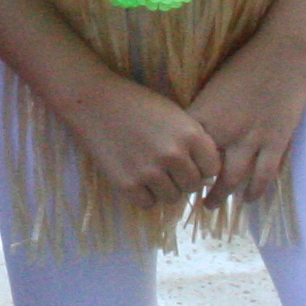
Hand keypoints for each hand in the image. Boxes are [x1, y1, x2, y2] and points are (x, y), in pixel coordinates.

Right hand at [41, 69, 219, 215]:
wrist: (93, 101)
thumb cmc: (136, 103)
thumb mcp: (174, 114)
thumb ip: (193, 140)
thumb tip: (206, 172)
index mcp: (190, 134)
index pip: (212, 169)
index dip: (202, 167)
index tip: (190, 162)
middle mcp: (174, 155)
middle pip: (193, 186)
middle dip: (183, 179)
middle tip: (167, 168)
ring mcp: (150, 172)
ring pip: (172, 198)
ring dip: (164, 188)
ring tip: (150, 171)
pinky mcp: (127, 184)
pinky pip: (147, 203)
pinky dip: (143, 195)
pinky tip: (135, 177)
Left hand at [187, 36, 305, 214]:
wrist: (282, 55)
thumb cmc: (244, 65)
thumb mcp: (212, 88)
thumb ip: (201, 112)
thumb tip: (186, 132)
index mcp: (204, 115)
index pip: (181, 151)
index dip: (174, 166)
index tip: (169, 174)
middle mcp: (223, 131)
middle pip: (201, 170)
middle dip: (192, 186)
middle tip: (184, 195)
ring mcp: (251, 140)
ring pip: (230, 180)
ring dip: (219, 196)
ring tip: (210, 205)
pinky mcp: (275, 143)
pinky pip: (263, 176)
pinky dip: (254, 191)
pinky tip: (247, 199)